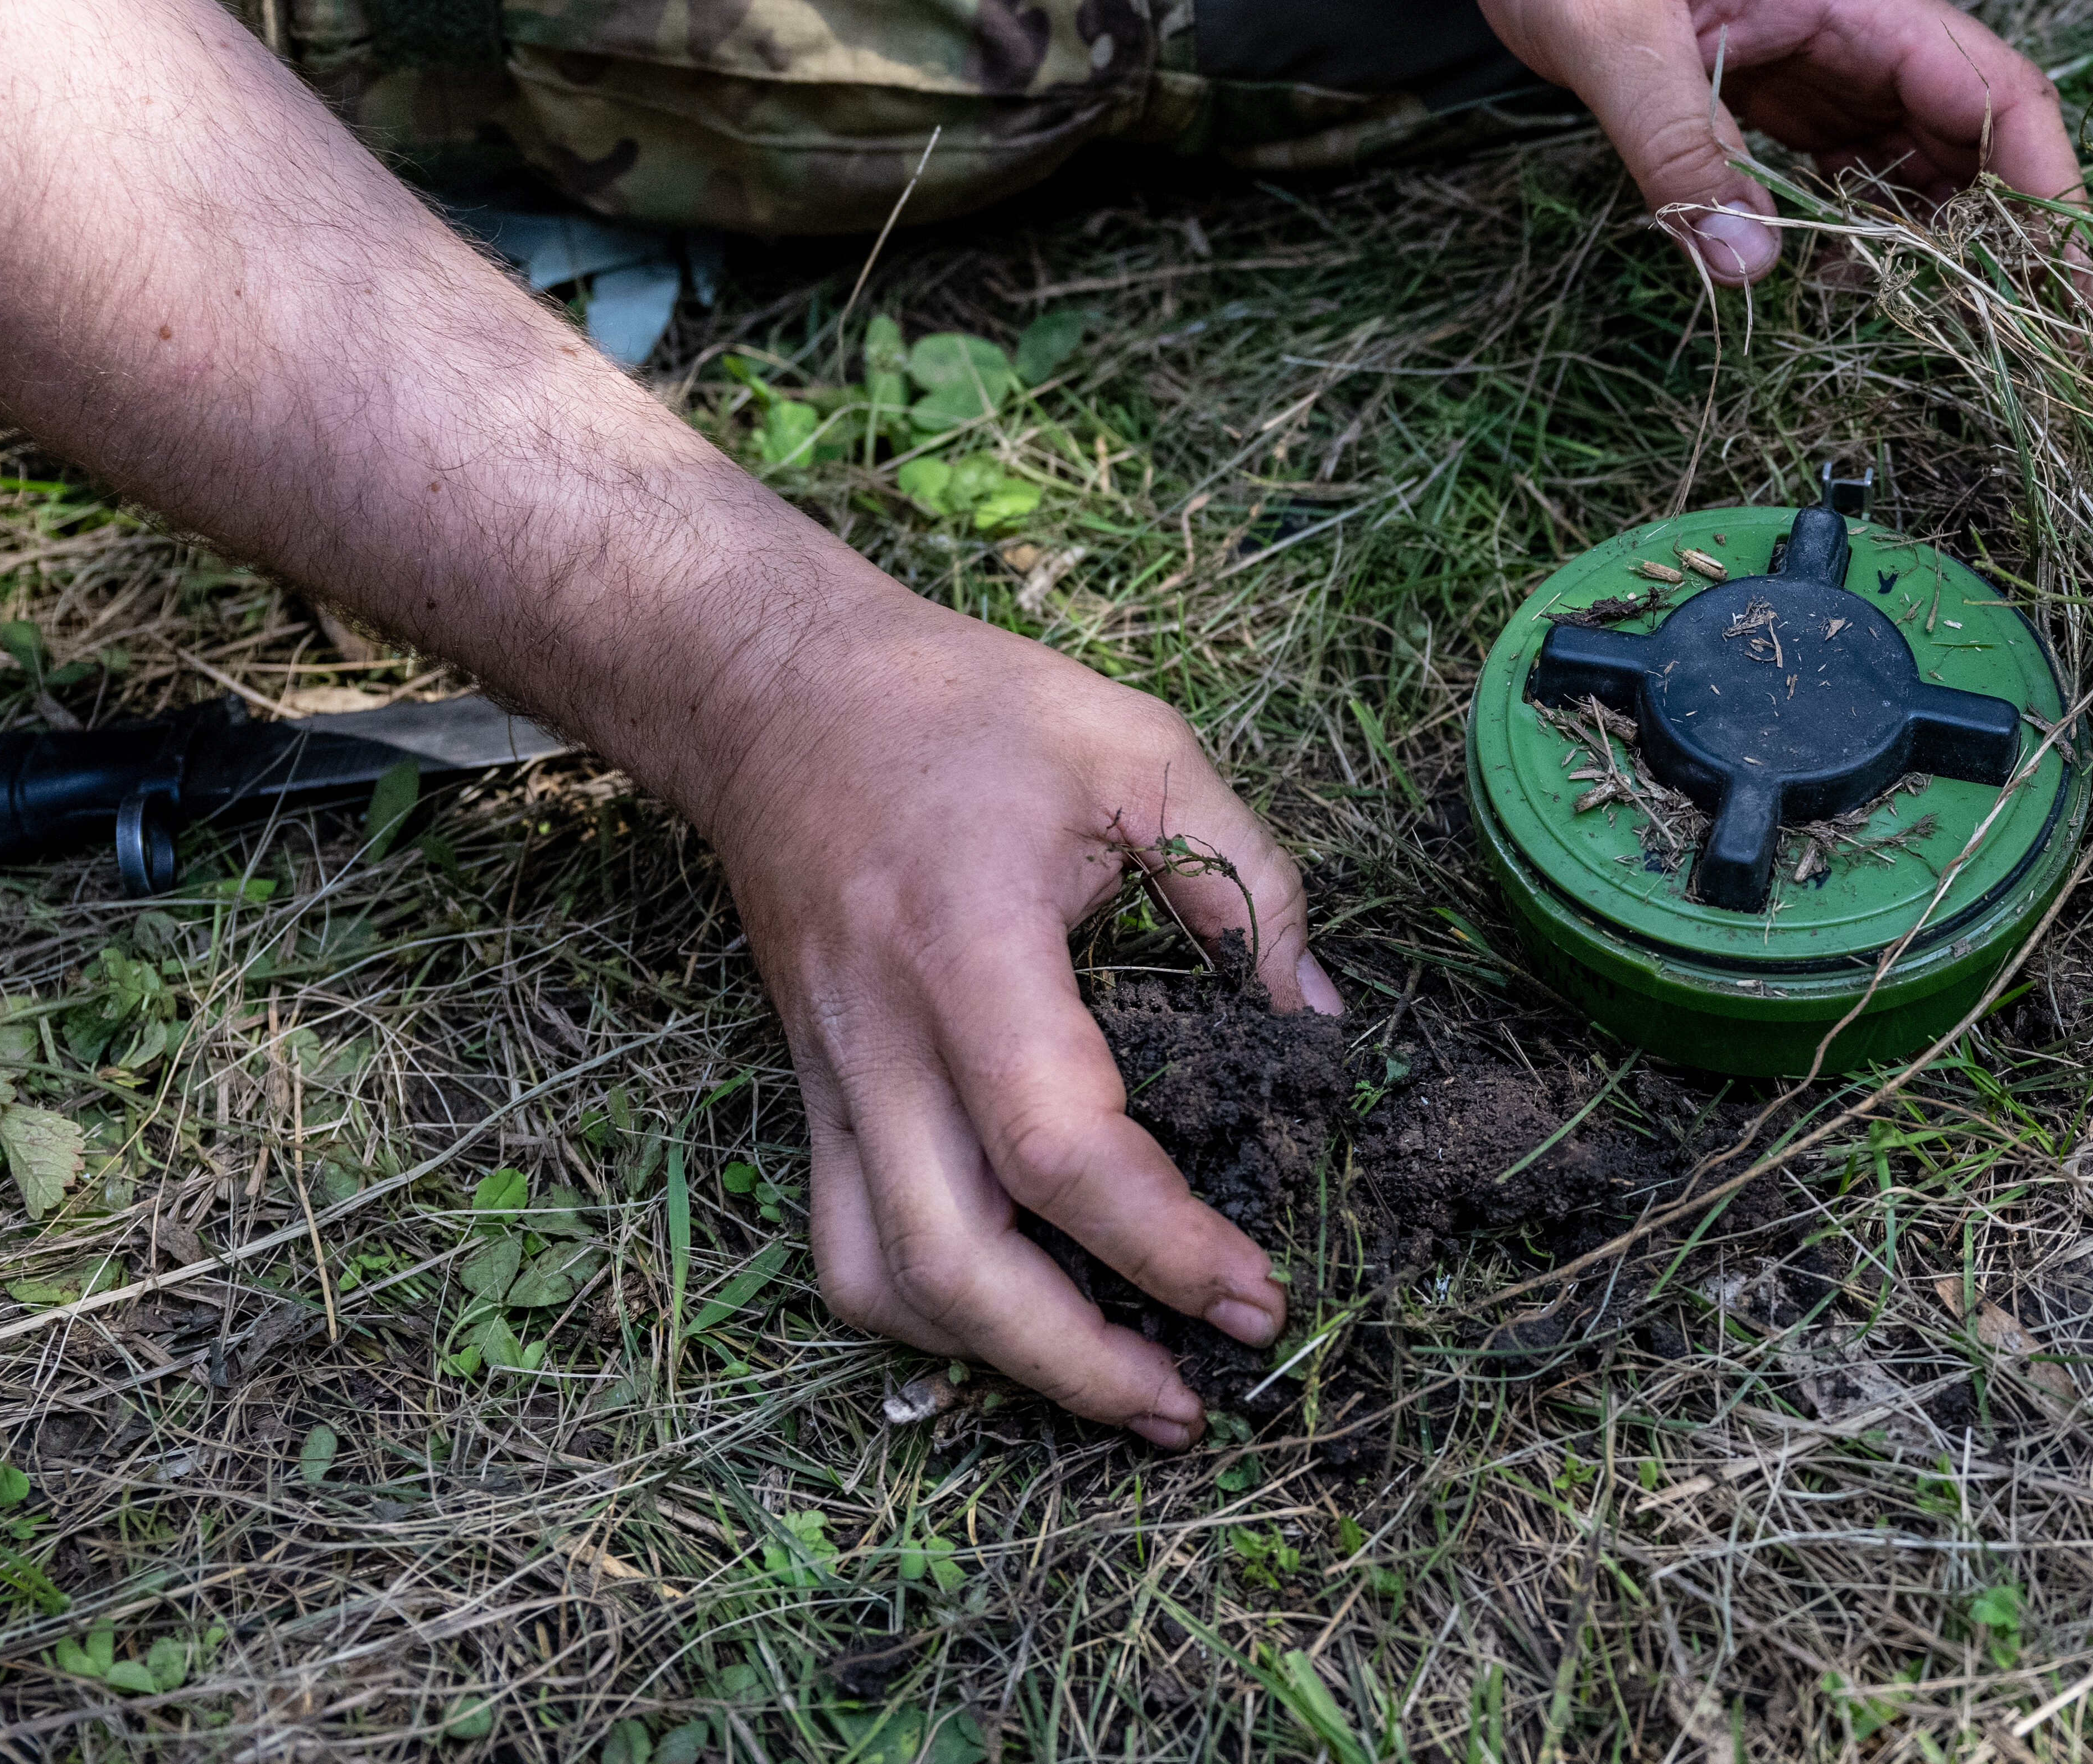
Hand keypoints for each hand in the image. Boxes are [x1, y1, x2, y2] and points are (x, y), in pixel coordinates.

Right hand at [692, 589, 1338, 1445]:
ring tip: (1118, 1385)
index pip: (1058, 1144)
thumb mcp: (1137, 746)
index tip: (1256, 1291)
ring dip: (997, 1360)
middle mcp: (883, 1038)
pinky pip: (846, 1246)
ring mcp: (830, 1076)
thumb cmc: (961, 708)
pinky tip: (1019, 1317)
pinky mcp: (811, 1092)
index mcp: (969, 948)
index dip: (1162, 1243)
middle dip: (1077, 1364)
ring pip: (882, 1281)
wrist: (771, 693)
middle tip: (1193, 1399)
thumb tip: (1321, 1021)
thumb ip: (1246, 879)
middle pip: (955, 1262)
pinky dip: (929, 1313)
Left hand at [1425, 0, 2082, 283]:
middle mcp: (1856, 29)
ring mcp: (1818, 57)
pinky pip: (1847, 158)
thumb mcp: (1609, 30)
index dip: (2045, 184)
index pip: (1995, 90)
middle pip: (1975, 133)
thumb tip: (1750, 269)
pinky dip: (1863, 218)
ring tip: (1949, 327)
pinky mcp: (1773, 84)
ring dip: (1940, 233)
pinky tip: (1847, 276)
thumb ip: (1678, 146)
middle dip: (2009, 229)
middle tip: (2026, 341)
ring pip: (1917, 153)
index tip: (2067, 279)